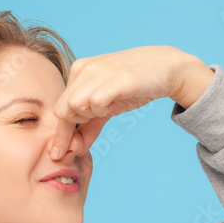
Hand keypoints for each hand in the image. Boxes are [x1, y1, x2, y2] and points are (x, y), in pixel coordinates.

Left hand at [49, 45, 201, 159]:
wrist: (165, 69)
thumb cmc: (134, 88)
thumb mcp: (107, 108)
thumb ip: (90, 125)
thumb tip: (75, 149)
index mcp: (78, 72)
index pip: (58, 108)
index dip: (61, 134)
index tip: (60, 153)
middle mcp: (84, 69)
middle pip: (61, 110)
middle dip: (70, 131)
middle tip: (86, 136)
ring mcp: (98, 71)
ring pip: (73, 105)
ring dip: (87, 117)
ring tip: (105, 111)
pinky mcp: (114, 78)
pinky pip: (95, 102)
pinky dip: (101, 110)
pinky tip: (114, 105)